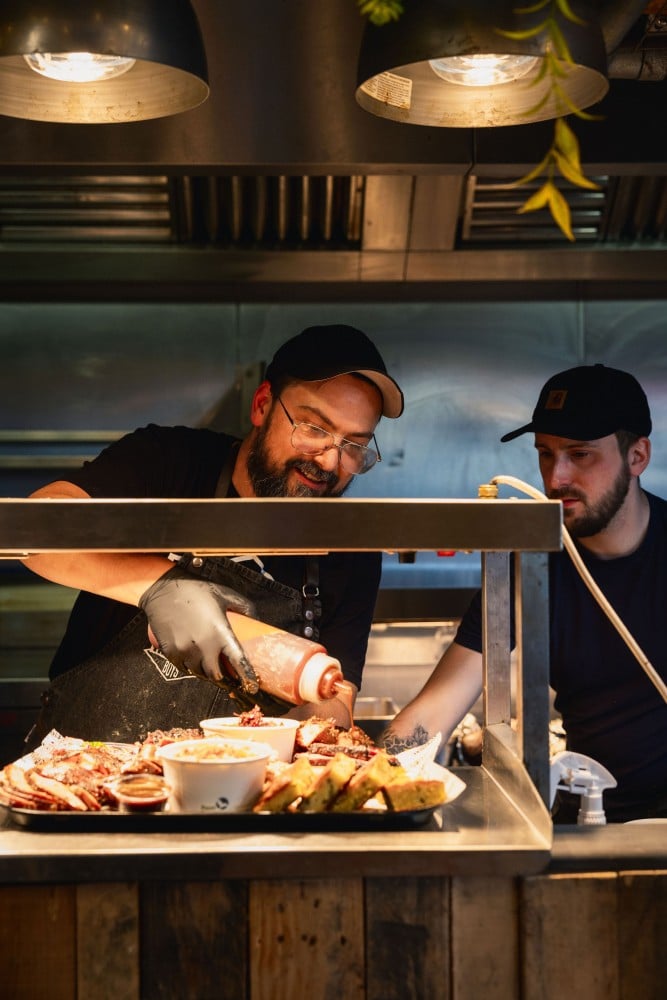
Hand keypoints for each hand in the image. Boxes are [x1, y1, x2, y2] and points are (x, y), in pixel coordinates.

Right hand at [139, 565, 259, 692]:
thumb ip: (243, 607)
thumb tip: (255, 620)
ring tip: (212, 667)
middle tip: (230, 677)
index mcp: (220, 632)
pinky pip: (184, 669)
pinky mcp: (171, 653)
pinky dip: (192, 668)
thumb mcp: (225, 594)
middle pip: (218, 675)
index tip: (251, 685)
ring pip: (200, 674)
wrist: (163, 588)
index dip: (247, 676)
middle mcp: (203, 645)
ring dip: (208, 673)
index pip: (238, 661)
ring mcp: (185, 651)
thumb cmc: (196, 590)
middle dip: (225, 678)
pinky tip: (195, 661)